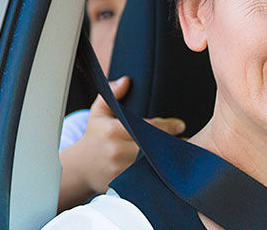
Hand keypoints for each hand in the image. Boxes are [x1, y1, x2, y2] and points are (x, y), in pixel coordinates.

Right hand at [57, 77, 184, 210]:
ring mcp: (120, 170)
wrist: (81, 168)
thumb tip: (126, 80)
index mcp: (113, 131)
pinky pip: (147, 179)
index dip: (168, 126)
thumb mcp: (99, 113)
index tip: (180, 126)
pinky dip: (159, 175)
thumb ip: (111, 94)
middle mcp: (117, 151)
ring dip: (169, 161)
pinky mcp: (123, 186)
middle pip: (154, 147)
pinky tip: (167, 171)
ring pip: (153, 165)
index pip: (149, 127)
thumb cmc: (95, 137)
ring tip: (181, 155)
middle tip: (185, 141)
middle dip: (171, 145)